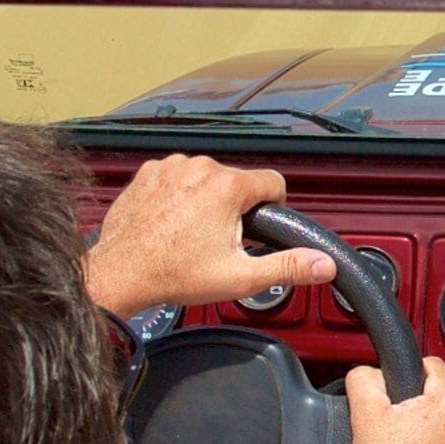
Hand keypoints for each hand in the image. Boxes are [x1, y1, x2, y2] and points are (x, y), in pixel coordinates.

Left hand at [83, 154, 333, 313]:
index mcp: (228, 187)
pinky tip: (169, 222)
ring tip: (190, 233)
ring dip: (205, 199)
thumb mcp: (240, 277)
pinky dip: (178, 195)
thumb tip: (324, 265)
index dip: (272, 206)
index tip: (258, 227)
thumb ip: (287, 267)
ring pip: (206, 177)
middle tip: (218, 242)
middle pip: (237, 181)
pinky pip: (176, 177)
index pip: (273, 182)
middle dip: (235, 208)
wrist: (120, 273)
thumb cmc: (174, 274)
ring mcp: (171, 166)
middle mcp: (200, 167)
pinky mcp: (149, 172)